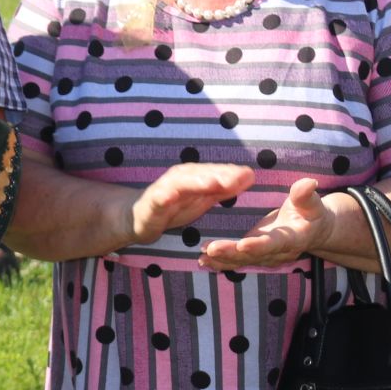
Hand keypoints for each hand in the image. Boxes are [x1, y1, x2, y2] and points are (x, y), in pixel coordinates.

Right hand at [126, 164, 254, 245]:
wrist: (140, 217)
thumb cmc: (175, 206)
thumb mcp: (203, 198)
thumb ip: (225, 188)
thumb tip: (250, 176)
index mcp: (196, 176)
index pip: (216, 172)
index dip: (232, 173)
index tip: (250, 175)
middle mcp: (181, 177)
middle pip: (202, 174)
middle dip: (219, 175)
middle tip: (237, 177)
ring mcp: (166, 188)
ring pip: (182, 183)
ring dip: (196, 182)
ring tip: (212, 183)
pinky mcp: (153, 202)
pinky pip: (160, 198)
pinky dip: (165, 196)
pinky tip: (171, 196)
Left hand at [196, 176, 331, 269]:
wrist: (315, 232)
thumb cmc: (312, 213)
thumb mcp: (312, 203)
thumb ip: (306, 195)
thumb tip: (308, 182)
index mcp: (293, 238)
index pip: (275, 243)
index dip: (260, 245)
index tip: (243, 244)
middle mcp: (278, 252)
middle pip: (253, 255)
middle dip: (231, 253)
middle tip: (211, 248)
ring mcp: (266, 257)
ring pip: (243, 261)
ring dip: (222, 260)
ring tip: (202, 257)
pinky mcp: (256, 256)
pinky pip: (238, 262)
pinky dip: (221, 263)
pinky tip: (203, 261)